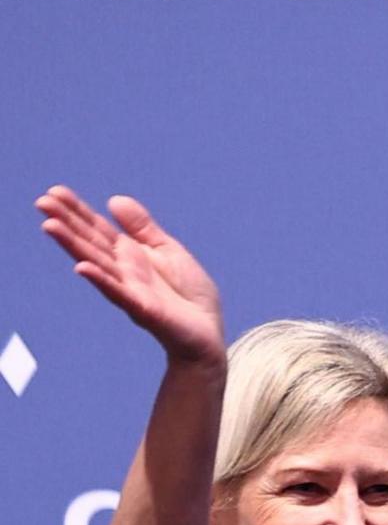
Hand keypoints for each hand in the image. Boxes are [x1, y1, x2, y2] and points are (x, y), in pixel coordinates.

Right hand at [37, 188, 222, 364]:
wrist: (208, 333)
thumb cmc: (188, 294)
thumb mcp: (167, 251)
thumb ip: (142, 228)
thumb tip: (114, 200)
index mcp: (129, 254)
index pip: (98, 229)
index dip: (77, 210)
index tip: (55, 191)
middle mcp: (123, 270)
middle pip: (90, 242)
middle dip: (66, 223)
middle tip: (42, 202)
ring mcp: (130, 289)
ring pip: (97, 264)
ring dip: (73, 246)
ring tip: (50, 226)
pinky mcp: (143, 309)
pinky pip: (119, 293)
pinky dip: (101, 280)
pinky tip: (82, 268)